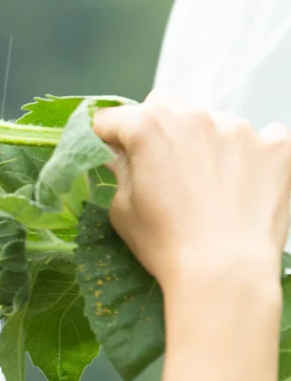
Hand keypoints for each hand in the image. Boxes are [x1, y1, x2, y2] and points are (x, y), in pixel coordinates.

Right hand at [93, 93, 290, 290]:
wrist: (225, 274)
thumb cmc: (168, 246)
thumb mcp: (122, 211)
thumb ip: (121, 173)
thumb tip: (123, 158)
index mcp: (148, 128)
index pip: (113, 118)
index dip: (107, 139)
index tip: (112, 155)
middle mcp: (194, 117)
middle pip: (164, 106)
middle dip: (156, 129)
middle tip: (159, 168)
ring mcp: (240, 129)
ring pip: (212, 123)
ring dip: (204, 144)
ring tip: (206, 188)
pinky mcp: (276, 147)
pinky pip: (262, 137)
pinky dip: (249, 155)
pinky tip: (241, 186)